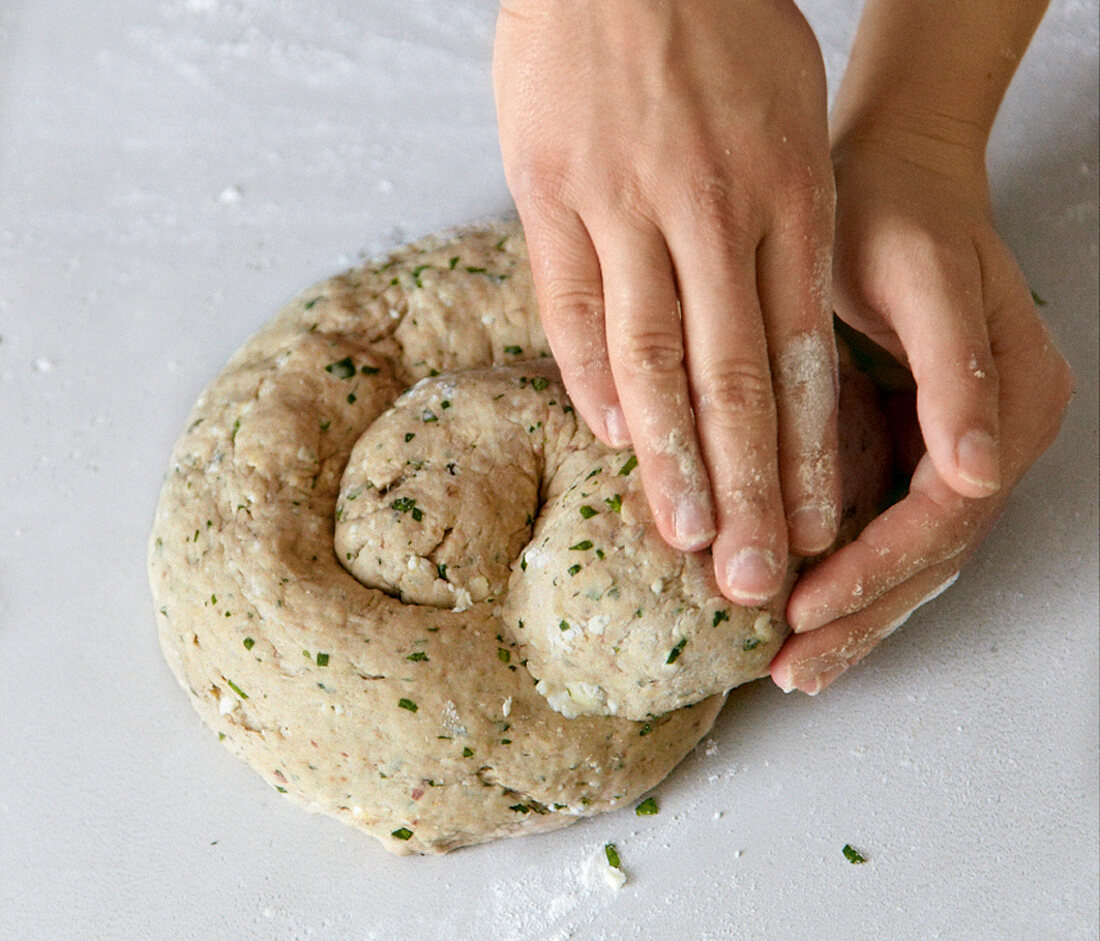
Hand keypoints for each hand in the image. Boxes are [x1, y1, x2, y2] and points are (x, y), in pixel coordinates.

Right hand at [493, 0, 841, 604]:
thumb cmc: (717, 30)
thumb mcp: (785, 120)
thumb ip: (782, 230)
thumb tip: (768, 338)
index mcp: (782, 192)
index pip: (797, 353)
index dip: (805, 449)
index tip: (812, 527)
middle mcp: (708, 210)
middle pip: (732, 377)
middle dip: (749, 487)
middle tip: (756, 577)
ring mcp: (623, 202)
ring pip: (652, 357)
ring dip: (671, 457)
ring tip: (687, 537)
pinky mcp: (550, 191)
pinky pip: (569, 303)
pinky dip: (590, 376)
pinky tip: (610, 439)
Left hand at [770, 134, 1073, 694]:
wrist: (895, 174)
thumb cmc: (899, 211)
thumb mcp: (923, 276)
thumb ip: (955, 371)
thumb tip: (978, 473)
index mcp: (1012, 402)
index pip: (944, 514)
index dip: (876, 568)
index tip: (806, 605)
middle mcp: (995, 436)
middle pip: (933, 554)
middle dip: (862, 614)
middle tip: (796, 668)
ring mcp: (962, 446)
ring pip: (914, 555)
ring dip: (858, 612)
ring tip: (798, 664)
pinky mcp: (921, 445)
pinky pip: (891, 526)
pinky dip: (852, 572)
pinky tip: (808, 607)